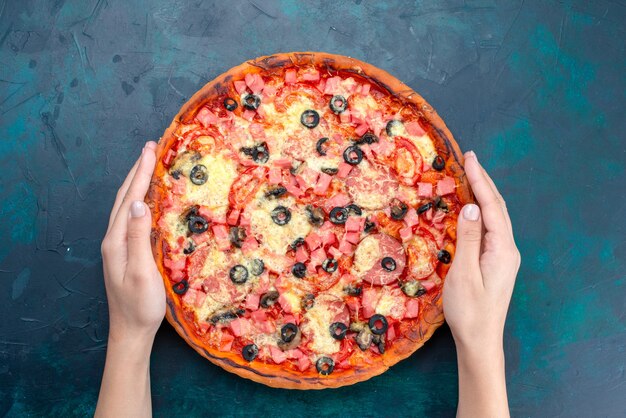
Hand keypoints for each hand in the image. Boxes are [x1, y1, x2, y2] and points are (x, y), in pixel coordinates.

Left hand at [100, 141, 164, 342]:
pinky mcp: (127, 252)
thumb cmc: (140, 306)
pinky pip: (132, 217)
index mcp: (117, 241)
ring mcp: (119, 245)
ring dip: (137, 182)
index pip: (131, 199)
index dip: (142, 173)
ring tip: (149, 164)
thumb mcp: (142, 272)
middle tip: (151, 147)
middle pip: (125, 197)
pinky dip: (140, 199)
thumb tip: (141, 203)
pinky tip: (149, 198)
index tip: (151, 149)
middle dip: (137, 170)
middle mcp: (114, 239)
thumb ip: (140, 237)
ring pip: (127, 206)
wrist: (131, 332)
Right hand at [444, 150, 520, 350]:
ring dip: (484, 194)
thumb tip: (471, 207)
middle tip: (469, 158)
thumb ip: (468, 239)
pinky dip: (482, 211)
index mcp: (502, 250)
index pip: (492, 207)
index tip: (469, 158)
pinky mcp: (496, 262)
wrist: (479, 340)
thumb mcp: (464, 274)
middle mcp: (508, 249)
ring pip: (496, 217)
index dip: (480, 181)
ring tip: (470, 174)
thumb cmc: (469, 311)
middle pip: (499, 208)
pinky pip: (491, 228)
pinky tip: (473, 206)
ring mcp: (503, 256)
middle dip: (484, 181)